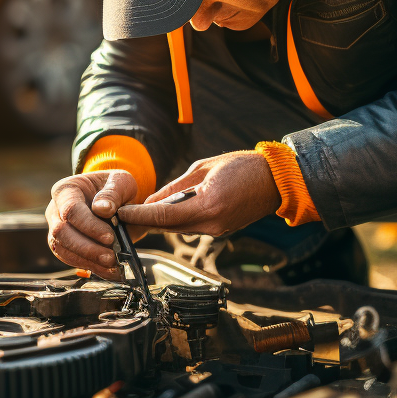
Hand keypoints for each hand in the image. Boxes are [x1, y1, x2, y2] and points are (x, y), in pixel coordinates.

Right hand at [44, 170, 136, 277]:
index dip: (89, 226)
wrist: (116, 200)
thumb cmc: (115, 188)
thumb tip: (102, 209)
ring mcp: (57, 229)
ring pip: (63, 249)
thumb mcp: (121, 182)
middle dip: (86, 247)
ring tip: (112, 265)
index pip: (71, 210)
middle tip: (110, 257)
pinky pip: (70, 259)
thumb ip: (113, 192)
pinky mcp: (64, 246)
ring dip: (88, 260)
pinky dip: (90, 267)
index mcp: (66, 189)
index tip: (110, 237)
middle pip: (61, 232)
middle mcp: (56, 209)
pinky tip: (109, 271)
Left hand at [117, 150, 279, 236]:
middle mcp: (212, 223)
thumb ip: (175, 187)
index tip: (121, 213)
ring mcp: (218, 230)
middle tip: (121, 216)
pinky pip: (192, 227)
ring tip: (137, 215)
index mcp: (208, 204)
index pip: (164, 215)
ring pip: (179, 229)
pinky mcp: (221, 230)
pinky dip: (176, 221)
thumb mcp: (203, 168)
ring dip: (159, 222)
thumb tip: (151, 200)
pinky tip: (163, 214)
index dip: (140, 215)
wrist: (275, 180)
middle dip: (145, 221)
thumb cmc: (243, 166)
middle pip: (168, 227)